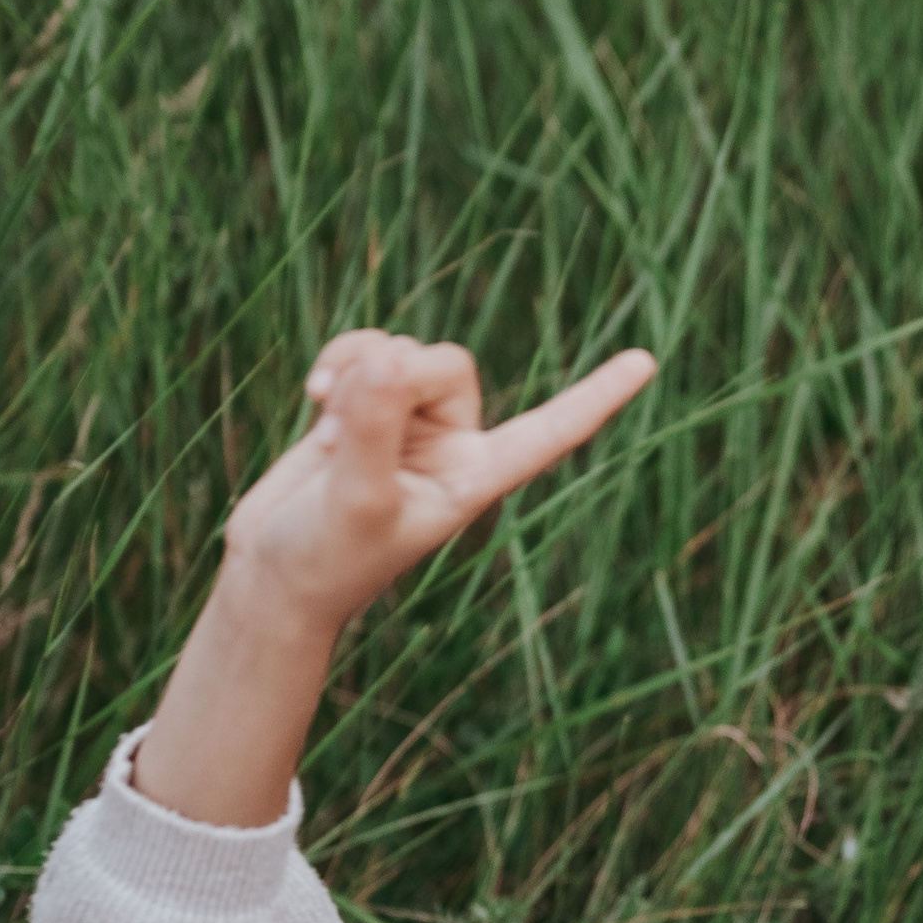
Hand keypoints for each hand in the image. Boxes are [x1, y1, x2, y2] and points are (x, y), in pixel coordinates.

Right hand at [226, 329, 657, 642]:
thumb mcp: (355, 499)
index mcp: (476, 477)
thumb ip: (372, 429)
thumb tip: (386, 361)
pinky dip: (340, 359)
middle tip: (346, 416)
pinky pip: (369, 347)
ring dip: (359, 367)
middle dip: (396, 374)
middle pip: (448, 364)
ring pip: (404, 350)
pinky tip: (314, 395)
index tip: (648, 362)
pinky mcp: (365, 406)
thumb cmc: (325, 557)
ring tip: (326, 422)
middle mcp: (452, 445)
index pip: (550, 432)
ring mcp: (408, 423)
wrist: (274, 574)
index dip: (596, 397)